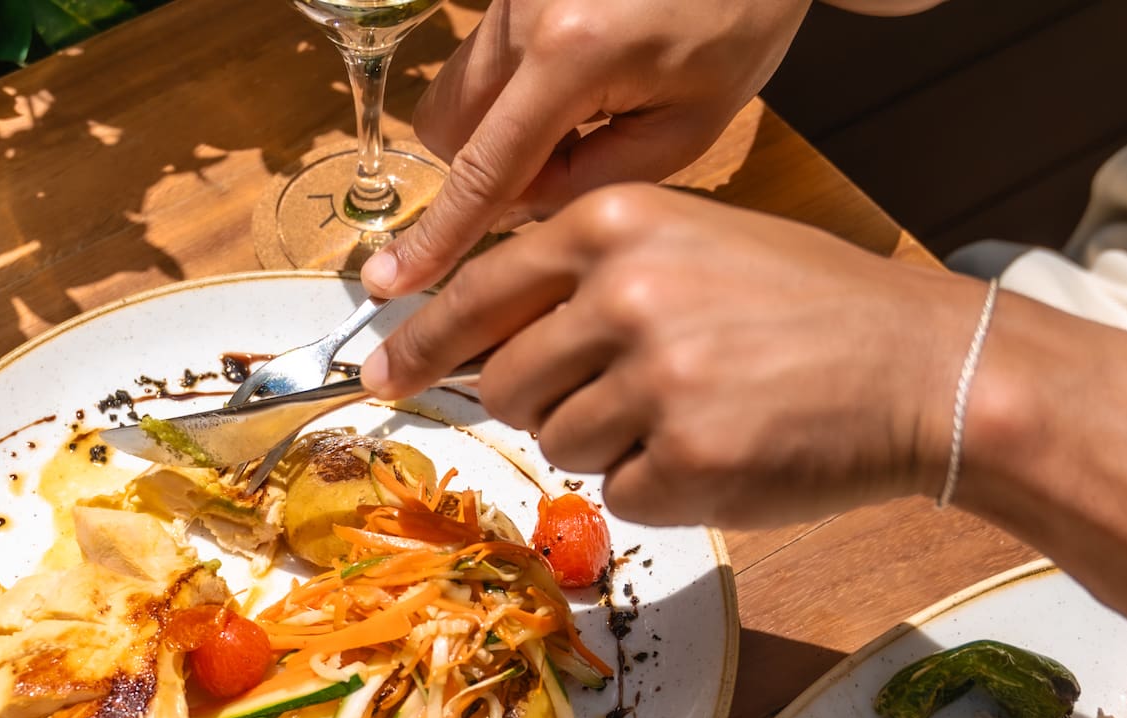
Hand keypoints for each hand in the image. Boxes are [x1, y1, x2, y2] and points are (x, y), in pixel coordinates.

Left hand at [360, 183, 982, 526]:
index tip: (382, 375)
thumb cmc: (808, 307)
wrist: (924, 367)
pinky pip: (616, 495)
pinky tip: (720, 448)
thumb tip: (480, 339)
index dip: (419, 344)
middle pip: (507, 380)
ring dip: (605, 444)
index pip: (476, 290)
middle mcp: (623, 292)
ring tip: (690, 411)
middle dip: (541, 402)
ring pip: (556, 443)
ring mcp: (653, 379)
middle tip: (616, 397)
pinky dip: (656, 487)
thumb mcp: (692, 245)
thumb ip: (587, 275)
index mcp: (617, 224)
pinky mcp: (685, 460)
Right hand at [362, 0, 810, 297]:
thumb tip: (516, 205)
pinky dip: (515, 89)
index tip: (390, 282)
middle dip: (489, 167)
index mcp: (572, 54)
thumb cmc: (736, 21)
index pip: (485, 173)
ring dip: (501, 127)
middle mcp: (521, 14)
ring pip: (459, 97)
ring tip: (582, 110)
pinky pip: (482, 61)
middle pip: (449, 133)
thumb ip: (592, 181)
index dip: (437, 237)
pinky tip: (579, 75)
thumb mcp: (687, 126)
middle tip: (572, 159)